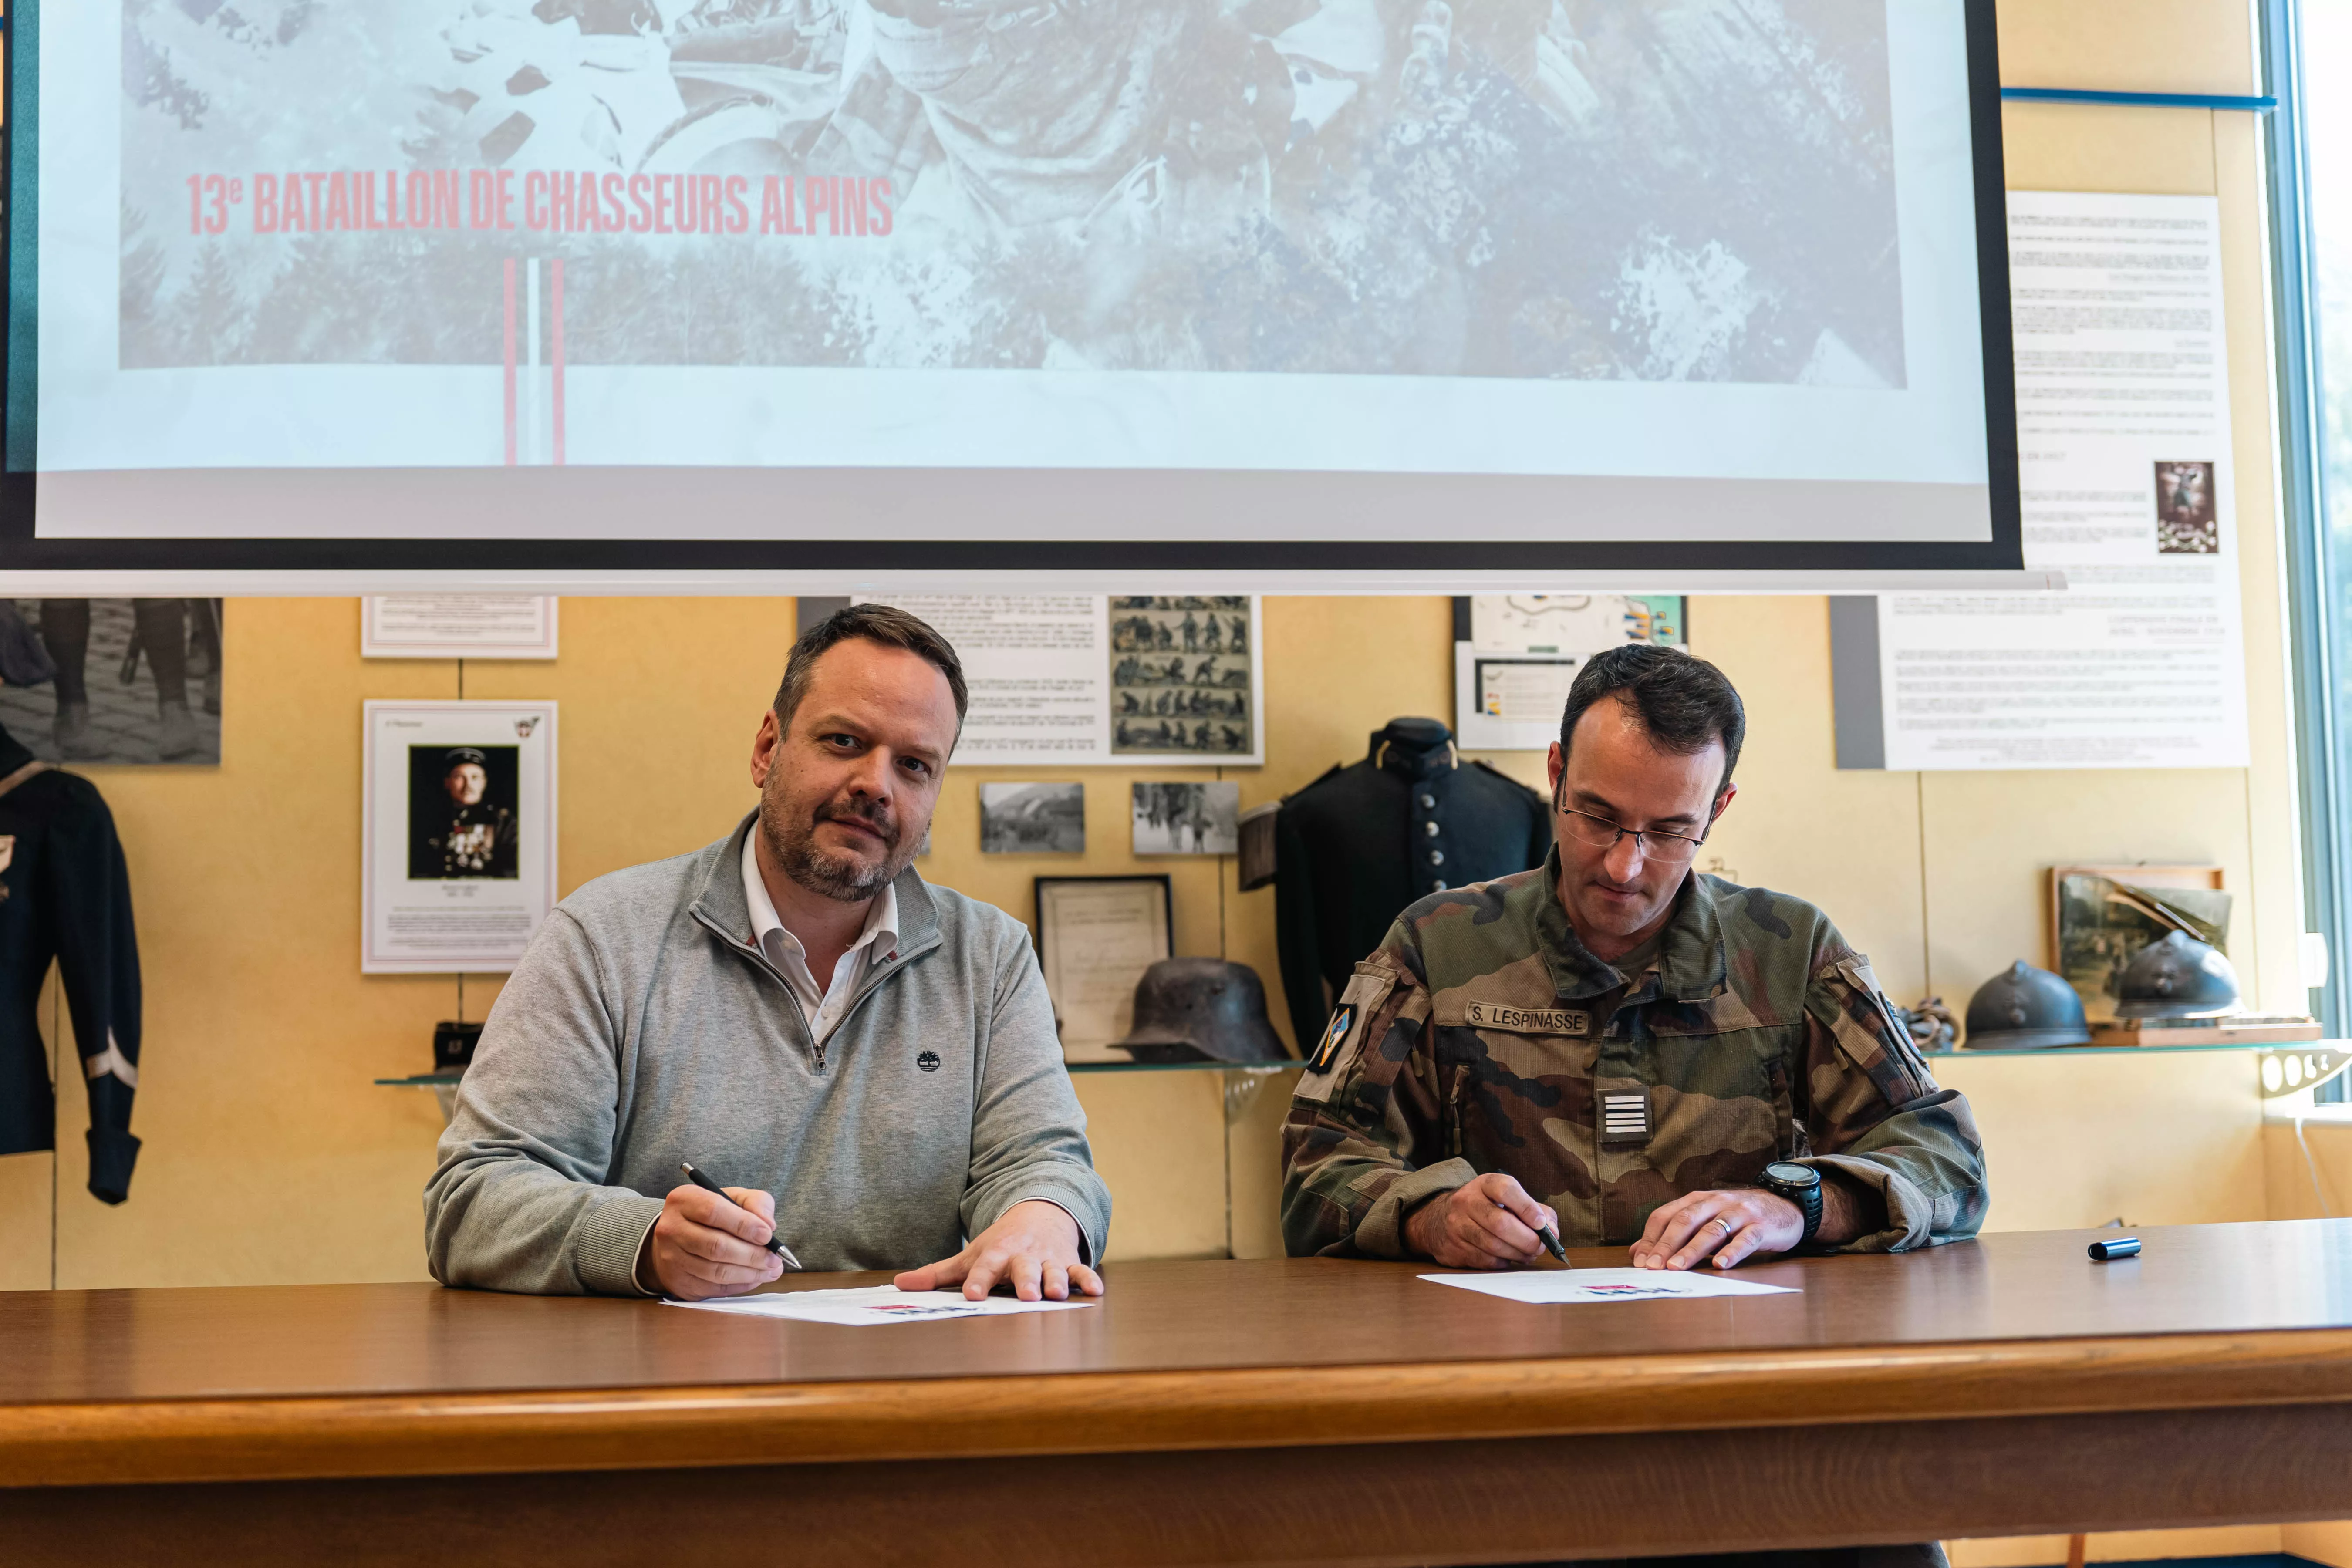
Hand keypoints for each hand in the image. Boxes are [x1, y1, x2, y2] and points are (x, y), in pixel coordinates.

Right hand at [644, 1182, 784, 1299]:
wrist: (676, 1237)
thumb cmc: (710, 1215)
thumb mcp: (732, 1197)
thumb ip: (755, 1203)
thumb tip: (768, 1225)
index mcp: (684, 1200)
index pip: (713, 1212)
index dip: (744, 1225)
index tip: (767, 1235)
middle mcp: (671, 1229)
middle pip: (715, 1246)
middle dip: (752, 1254)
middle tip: (775, 1258)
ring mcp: (672, 1258)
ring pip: (715, 1271)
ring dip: (749, 1273)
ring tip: (771, 1270)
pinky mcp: (678, 1282)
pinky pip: (713, 1288)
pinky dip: (739, 1285)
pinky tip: (755, 1278)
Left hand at [894, 1200, 1103, 1301]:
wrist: (1039, 1214)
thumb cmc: (1000, 1244)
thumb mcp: (969, 1255)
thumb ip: (937, 1274)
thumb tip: (899, 1285)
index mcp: (996, 1254)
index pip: (984, 1268)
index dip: (979, 1280)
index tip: (973, 1295)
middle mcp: (1023, 1256)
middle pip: (1023, 1268)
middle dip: (1025, 1281)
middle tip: (1026, 1295)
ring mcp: (1048, 1259)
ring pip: (1053, 1270)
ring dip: (1057, 1280)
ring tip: (1058, 1293)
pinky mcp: (1069, 1262)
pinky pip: (1081, 1270)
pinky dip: (1088, 1279)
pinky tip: (1096, 1290)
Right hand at [1405, 1174, 1559, 1269]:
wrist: (1440, 1219)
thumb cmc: (1486, 1208)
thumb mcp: (1509, 1199)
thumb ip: (1537, 1211)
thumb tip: (1553, 1233)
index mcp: (1485, 1184)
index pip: (1506, 1190)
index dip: (1527, 1207)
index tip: (1541, 1224)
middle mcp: (1467, 1201)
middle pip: (1501, 1223)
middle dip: (1527, 1240)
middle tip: (1539, 1247)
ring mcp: (1457, 1225)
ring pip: (1493, 1245)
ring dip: (1517, 1254)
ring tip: (1528, 1254)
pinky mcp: (1453, 1248)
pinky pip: (1485, 1260)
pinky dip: (1503, 1262)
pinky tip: (1508, 1257)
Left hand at [1630, 1189, 1802, 1270]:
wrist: (1784, 1206)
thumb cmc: (1737, 1217)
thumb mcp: (1704, 1218)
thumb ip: (1673, 1233)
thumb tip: (1637, 1252)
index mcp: (1698, 1200)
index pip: (1666, 1215)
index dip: (1651, 1237)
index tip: (1639, 1260)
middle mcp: (1716, 1202)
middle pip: (1685, 1221)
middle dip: (1666, 1244)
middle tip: (1653, 1266)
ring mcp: (1739, 1213)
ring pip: (1712, 1230)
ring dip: (1692, 1250)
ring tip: (1677, 1267)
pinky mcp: (1761, 1226)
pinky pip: (1745, 1239)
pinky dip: (1732, 1252)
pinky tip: (1720, 1265)